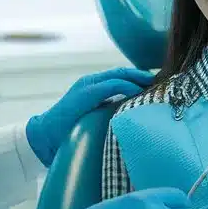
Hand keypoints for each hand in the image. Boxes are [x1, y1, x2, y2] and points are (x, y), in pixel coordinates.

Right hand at [26, 67, 153, 166]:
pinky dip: (127, 86)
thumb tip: (132, 117)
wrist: (44, 136)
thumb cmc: (69, 131)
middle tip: (164, 81)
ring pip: (119, 75)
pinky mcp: (86, 92)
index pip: (121, 76)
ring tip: (156, 85)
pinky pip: (112, 85)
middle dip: (143, 76)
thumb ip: (110, 111)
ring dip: (139, 78)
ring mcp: (88, 85)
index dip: (139, 78)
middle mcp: (91, 81)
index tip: (157, 85)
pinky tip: (139, 92)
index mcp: (93, 86)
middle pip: (123, 72)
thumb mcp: (94, 117)